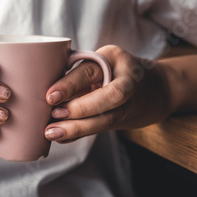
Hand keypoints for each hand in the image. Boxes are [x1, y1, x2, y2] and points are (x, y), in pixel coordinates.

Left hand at [44, 45, 173, 142]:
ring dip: (77, 128)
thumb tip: (39, 89)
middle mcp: (125, 80)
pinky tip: (61, 138)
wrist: (156, 89)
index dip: (70, 84)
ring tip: (52, 132)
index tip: (50, 96)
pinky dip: (79, 135)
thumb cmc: (113, 70)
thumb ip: (77, 73)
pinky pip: (101, 129)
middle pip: (108, 96)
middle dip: (79, 109)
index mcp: (114, 59)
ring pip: (106, 118)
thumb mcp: (100, 61)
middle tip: (53, 116)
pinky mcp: (123, 120)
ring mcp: (128, 103)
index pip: (91, 70)